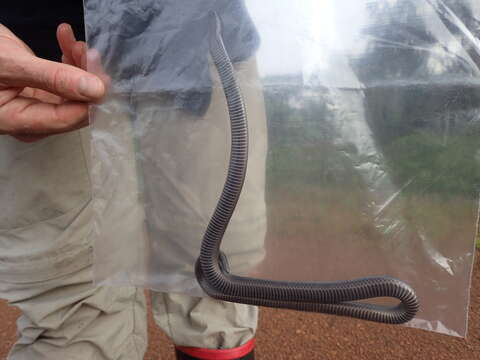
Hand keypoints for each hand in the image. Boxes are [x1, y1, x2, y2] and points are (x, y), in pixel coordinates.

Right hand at [0, 23, 105, 141]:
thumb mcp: (10, 65)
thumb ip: (53, 79)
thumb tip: (96, 91)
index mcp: (19, 121)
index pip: (70, 118)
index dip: (91, 97)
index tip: (98, 71)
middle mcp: (33, 119)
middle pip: (76, 106)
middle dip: (86, 77)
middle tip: (86, 50)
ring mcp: (38, 106)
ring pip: (75, 91)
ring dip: (79, 65)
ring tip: (73, 41)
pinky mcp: (41, 92)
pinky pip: (65, 80)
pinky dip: (69, 59)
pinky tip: (65, 38)